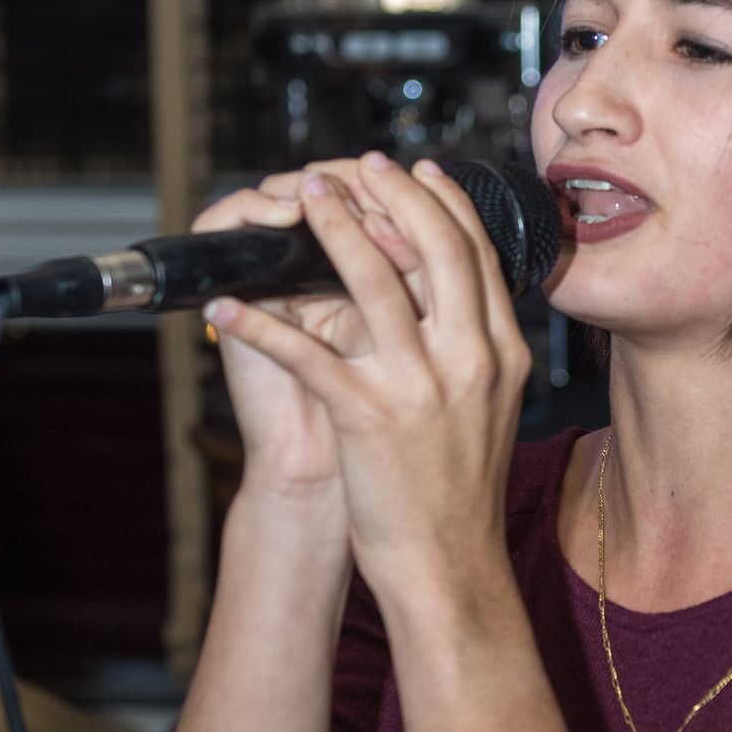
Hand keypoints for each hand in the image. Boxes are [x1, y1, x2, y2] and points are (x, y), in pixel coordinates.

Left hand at [201, 153, 532, 598]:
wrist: (450, 567)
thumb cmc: (459, 497)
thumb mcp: (487, 409)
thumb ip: (475, 351)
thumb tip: (450, 300)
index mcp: (501, 354)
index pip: (477, 254)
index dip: (442, 203)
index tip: (414, 170)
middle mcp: (470, 359)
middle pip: (434, 248)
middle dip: (391, 193)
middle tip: (356, 165)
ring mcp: (422, 386)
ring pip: (377, 280)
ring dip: (333, 228)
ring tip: (302, 198)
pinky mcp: (370, 416)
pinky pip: (307, 354)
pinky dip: (261, 326)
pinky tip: (229, 306)